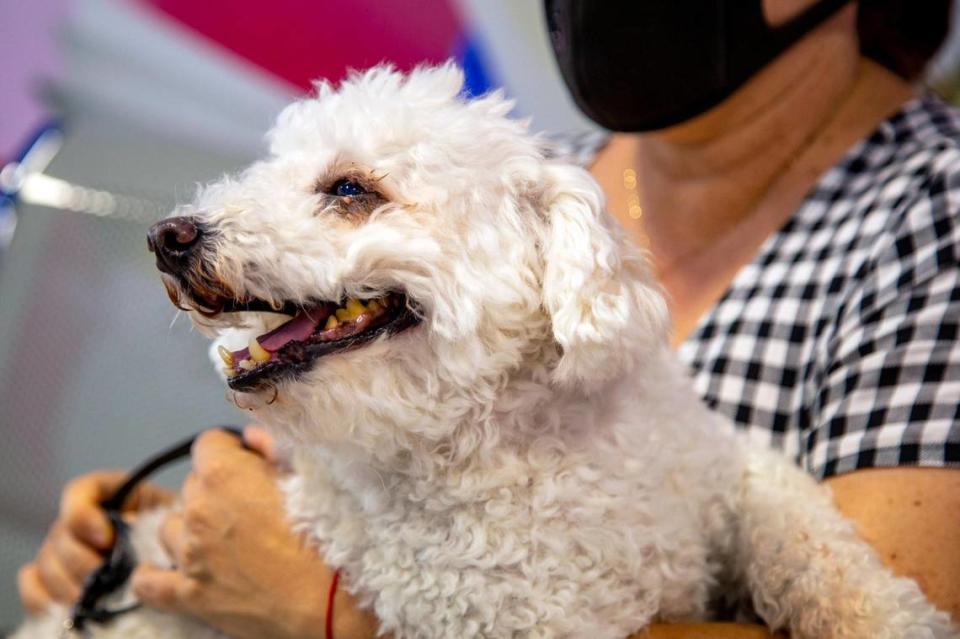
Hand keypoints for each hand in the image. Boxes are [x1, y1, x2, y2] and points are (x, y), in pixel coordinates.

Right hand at [17, 470, 174, 613]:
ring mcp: (68, 549)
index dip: (83, 514)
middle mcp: (86, 519)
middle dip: (81, 560)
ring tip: (96, 599)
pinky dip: (43, 597)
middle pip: (61, 533)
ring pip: (46, 561)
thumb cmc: (185, 541)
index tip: (106, 538)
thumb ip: (158, 517)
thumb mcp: (179, 520)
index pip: (80, 492)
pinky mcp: (56, 577)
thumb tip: (136, 529)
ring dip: (68, 584)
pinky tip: (71, 606)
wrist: (187, 573)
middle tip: (104, 579)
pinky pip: (33, 583)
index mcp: (115, 495)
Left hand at [132, 427, 378, 638]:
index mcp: (225, 474)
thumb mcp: (312, 474)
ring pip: (171, 527)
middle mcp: (198, 510)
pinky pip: (148, 582)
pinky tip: (170, 571)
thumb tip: (250, 436)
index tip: (248, 464)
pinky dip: (154, 575)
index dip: (231, 452)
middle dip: (217, 491)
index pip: (208, 443)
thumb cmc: (331, 534)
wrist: (334, 600)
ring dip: (191, 529)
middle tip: (250, 509)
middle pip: (192, 485)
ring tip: (225, 542)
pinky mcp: (189, 595)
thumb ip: (274, 447)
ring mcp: (189, 555)